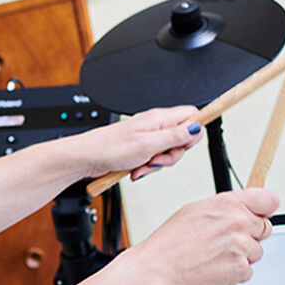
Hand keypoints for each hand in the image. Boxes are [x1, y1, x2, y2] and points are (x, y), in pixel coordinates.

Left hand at [75, 106, 202, 180]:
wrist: (88, 157)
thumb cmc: (111, 147)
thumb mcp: (149, 144)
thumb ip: (175, 136)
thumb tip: (197, 127)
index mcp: (160, 118)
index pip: (191, 115)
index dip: (194, 131)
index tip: (187, 143)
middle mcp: (156, 126)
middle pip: (182, 139)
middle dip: (172, 155)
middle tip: (157, 159)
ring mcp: (149, 138)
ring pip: (168, 152)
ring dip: (157, 164)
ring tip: (142, 166)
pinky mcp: (141, 149)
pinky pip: (154, 160)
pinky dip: (147, 168)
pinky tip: (136, 169)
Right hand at [123, 188, 279, 284]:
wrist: (159, 269)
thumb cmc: (171, 242)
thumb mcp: (196, 210)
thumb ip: (227, 207)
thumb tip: (245, 208)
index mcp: (228, 204)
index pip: (268, 200)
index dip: (265, 209)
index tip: (262, 213)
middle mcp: (237, 223)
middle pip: (265, 228)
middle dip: (250, 235)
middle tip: (226, 241)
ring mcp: (240, 247)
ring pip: (256, 252)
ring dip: (242, 256)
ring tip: (216, 256)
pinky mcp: (240, 269)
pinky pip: (248, 271)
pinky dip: (234, 273)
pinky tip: (215, 268)